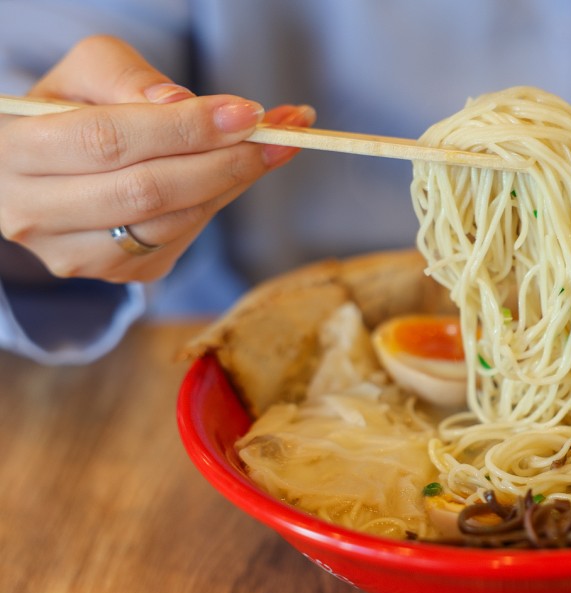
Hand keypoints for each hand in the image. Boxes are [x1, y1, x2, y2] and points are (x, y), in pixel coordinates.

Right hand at [0, 35, 314, 282]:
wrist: (50, 170)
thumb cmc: (70, 111)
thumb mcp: (85, 73)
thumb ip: (126, 76)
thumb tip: (182, 104)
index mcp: (13, 153)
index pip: (108, 141)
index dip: (183, 129)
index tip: (246, 113)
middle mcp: (35, 215)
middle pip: (147, 192)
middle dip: (223, 160)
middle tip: (278, 133)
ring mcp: (77, 256)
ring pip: (172, 223)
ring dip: (233, 183)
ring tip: (273, 146)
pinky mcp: (119, 274)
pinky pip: (182, 240)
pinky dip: (218, 203)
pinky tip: (236, 173)